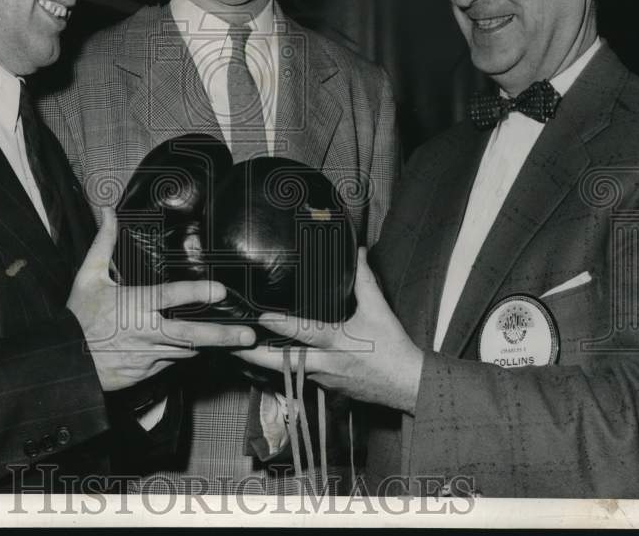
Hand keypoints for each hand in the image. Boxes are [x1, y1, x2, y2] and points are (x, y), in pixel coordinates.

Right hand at [67, 208, 256, 391]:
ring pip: (185, 351)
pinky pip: (171, 363)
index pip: (169, 297)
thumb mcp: (88, 276)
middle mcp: (144, 332)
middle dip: (222, 335)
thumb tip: (108, 211)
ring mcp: (146, 356)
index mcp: (133, 305)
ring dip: (207, 344)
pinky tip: (192, 347)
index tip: (220, 290)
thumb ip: (104, 242)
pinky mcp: (144, 374)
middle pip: (190, 335)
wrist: (62, 362)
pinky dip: (182, 354)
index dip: (196, 293)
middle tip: (248, 334)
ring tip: (236, 340)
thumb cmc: (77, 315)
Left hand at [234, 247, 422, 412]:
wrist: (408, 385)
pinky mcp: (326, 388)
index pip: (305, 332)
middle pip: (283, 362)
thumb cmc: (393, 346)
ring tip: (237, 352)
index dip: (280, 325)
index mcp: (338, 342)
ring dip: (262, 363)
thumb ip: (364, 278)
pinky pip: (298, 378)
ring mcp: (323, 379)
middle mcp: (326, 363)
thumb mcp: (379, 309)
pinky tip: (265, 363)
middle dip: (253, 356)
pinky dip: (281, 370)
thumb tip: (357, 251)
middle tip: (229, 346)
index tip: (259, 317)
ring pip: (286, 372)